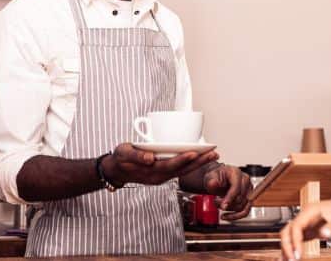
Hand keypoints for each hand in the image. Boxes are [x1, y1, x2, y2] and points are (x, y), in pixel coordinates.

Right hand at [103, 143, 218, 185]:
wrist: (117, 170)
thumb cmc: (120, 159)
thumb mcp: (124, 153)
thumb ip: (137, 156)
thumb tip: (150, 158)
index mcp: (150, 170)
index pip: (169, 165)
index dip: (182, 160)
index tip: (194, 153)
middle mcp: (159, 176)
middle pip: (182, 169)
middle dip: (198, 161)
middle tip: (213, 153)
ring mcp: (162, 177)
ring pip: (184, 170)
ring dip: (199, 163)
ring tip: (213, 154)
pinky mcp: (164, 175)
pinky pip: (181, 170)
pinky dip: (192, 164)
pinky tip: (201, 158)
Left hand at [203, 164, 252, 220]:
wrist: (217, 179)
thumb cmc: (215, 177)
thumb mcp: (210, 177)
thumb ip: (211, 181)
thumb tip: (214, 183)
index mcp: (236, 173)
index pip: (236, 188)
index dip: (229, 198)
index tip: (222, 206)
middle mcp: (245, 181)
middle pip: (239, 199)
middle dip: (226, 204)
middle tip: (215, 202)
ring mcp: (248, 190)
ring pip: (242, 207)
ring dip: (229, 210)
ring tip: (219, 206)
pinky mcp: (248, 198)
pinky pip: (245, 211)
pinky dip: (235, 216)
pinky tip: (226, 216)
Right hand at [280, 197, 330, 260]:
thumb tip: (324, 233)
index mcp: (311, 211)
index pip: (296, 226)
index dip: (294, 241)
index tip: (298, 255)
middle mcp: (306, 216)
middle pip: (288, 230)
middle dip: (287, 246)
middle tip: (291, 260)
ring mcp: (307, 223)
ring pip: (290, 235)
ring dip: (287, 248)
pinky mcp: (311, 230)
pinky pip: (297, 239)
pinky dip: (292, 248)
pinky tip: (291, 257)